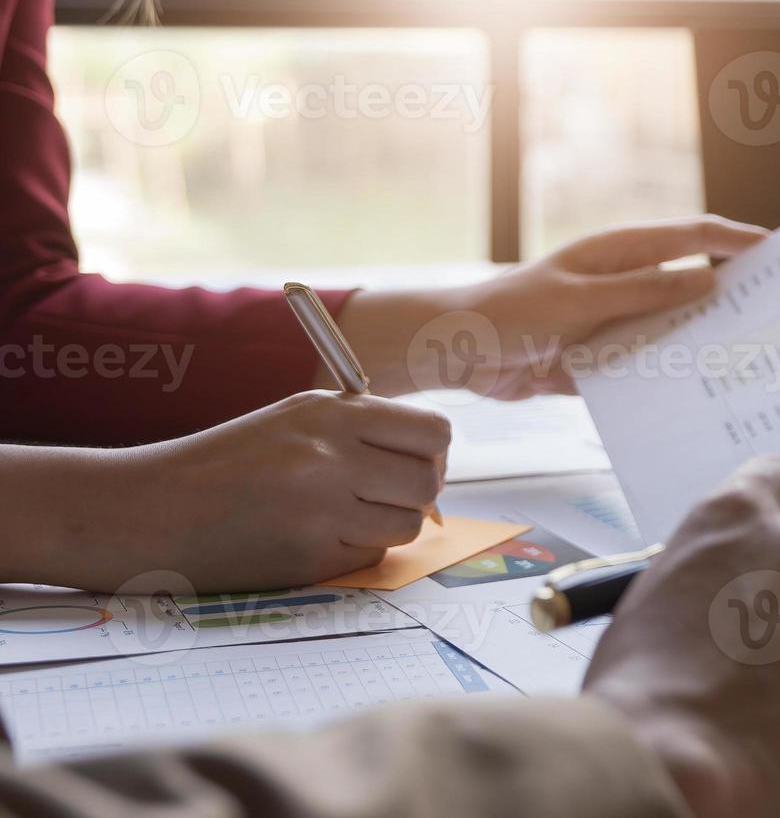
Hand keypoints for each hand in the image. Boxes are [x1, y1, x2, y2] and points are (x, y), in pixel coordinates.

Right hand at [9, 392, 450, 590]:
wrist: (151, 510)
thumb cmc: (229, 462)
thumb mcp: (295, 420)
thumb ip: (364, 431)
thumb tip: (432, 459)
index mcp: (332, 414)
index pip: (434, 432)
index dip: (430, 451)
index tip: (411, 460)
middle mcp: (333, 459)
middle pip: (427, 482)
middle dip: (415, 492)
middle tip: (382, 494)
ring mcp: (323, 512)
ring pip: (406, 525)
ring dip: (383, 525)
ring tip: (336, 514)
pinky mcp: (311, 559)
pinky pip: (369, 556)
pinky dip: (351, 550)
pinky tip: (308, 537)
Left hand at [334, 215, 771, 398]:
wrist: (454, 354)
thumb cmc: (508, 312)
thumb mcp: (581, 301)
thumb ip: (644, 293)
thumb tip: (707, 280)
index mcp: (618, 253)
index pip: (689, 237)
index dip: (732, 238)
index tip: (775, 248)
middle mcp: (622, 284)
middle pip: (689, 285)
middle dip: (731, 296)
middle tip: (778, 310)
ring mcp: (614, 322)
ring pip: (671, 331)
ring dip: (700, 344)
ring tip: (748, 360)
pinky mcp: (602, 360)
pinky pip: (645, 369)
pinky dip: (666, 379)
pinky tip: (696, 396)